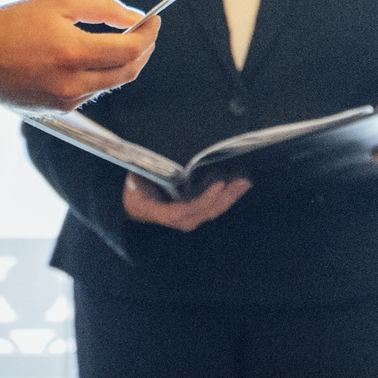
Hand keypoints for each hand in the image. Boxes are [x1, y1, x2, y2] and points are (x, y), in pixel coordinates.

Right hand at [0, 0, 158, 110]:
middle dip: (143, 51)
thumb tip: (136, 18)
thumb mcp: (59, 3)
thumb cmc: (12, 25)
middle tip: (144, 32)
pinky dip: (99, 76)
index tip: (153, 20)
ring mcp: (66, 100)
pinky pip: (91, 93)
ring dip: (122, 64)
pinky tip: (90, 59)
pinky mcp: (57, 109)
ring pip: (111, 84)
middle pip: (128, 72)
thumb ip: (104, 8)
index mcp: (74, 53)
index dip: (149, 34)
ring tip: (118, 41)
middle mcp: (73, 83)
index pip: (131, 50)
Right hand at [124, 174, 251, 231]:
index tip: (218, 184)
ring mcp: (187, 218)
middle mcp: (176, 219)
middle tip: (242, 180)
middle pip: (205, 212)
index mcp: (159, 212)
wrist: (133, 204)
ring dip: (229, 197)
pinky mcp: (194, 213)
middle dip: (225, 197)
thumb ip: (151, 172)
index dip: (203, 200)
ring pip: (212, 210)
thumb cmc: (135, 188)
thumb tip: (167, 158)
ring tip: (244, 182)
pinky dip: (225, 196)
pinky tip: (237, 186)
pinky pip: (211, 207)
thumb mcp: (137, 179)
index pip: (184, 211)